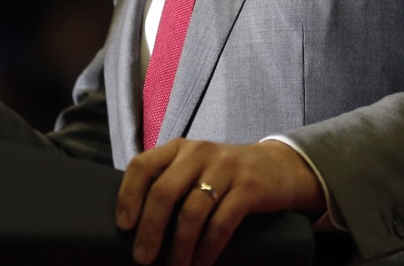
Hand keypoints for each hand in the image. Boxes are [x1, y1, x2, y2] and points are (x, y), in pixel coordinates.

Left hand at [116, 138, 325, 265]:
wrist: (280, 167)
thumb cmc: (226, 175)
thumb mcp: (196, 169)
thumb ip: (170, 184)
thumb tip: (135, 226)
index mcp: (179, 148)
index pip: (143, 165)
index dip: (128, 196)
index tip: (124, 226)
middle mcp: (199, 152)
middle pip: (164, 191)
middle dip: (150, 229)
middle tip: (142, 258)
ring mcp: (226, 168)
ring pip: (192, 211)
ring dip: (179, 247)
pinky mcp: (249, 188)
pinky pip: (221, 223)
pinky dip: (207, 249)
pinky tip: (200, 264)